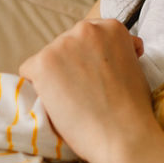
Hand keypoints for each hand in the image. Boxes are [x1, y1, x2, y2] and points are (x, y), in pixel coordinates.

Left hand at [19, 18, 155, 162]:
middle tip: (86, 93)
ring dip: (55, 77)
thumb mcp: (134, 67)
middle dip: (71, 66)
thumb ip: (120, 52)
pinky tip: (58, 103)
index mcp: (111, 27)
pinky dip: (38, 88)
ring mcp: (62, 45)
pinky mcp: (43, 63)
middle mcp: (85, 29)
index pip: (88, 36)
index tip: (98, 79)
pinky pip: (29, 71)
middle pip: (66, 45)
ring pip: (48, 59)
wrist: (123, 135)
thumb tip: (123, 45)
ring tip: (75, 101)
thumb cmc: (132, 109)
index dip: (90, 60)